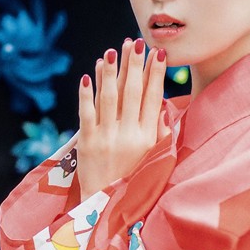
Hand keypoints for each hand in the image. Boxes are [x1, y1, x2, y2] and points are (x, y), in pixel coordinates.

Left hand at [77, 38, 169, 199]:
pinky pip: (86, 113)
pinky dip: (86, 94)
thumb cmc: (134, 181)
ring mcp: (106, 138)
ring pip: (108, 98)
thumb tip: (164, 106)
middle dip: (134, 65)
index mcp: (148, 138)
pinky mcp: (86, 143)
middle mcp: (128, 135)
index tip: (159, 54)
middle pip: (132, 93)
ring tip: (113, 51)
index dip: (156, 75)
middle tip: (136, 42)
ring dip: (111, 72)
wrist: (106, 207)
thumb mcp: (155, 160)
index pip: (153, 99)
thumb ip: (162, 134)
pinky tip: (88, 75)